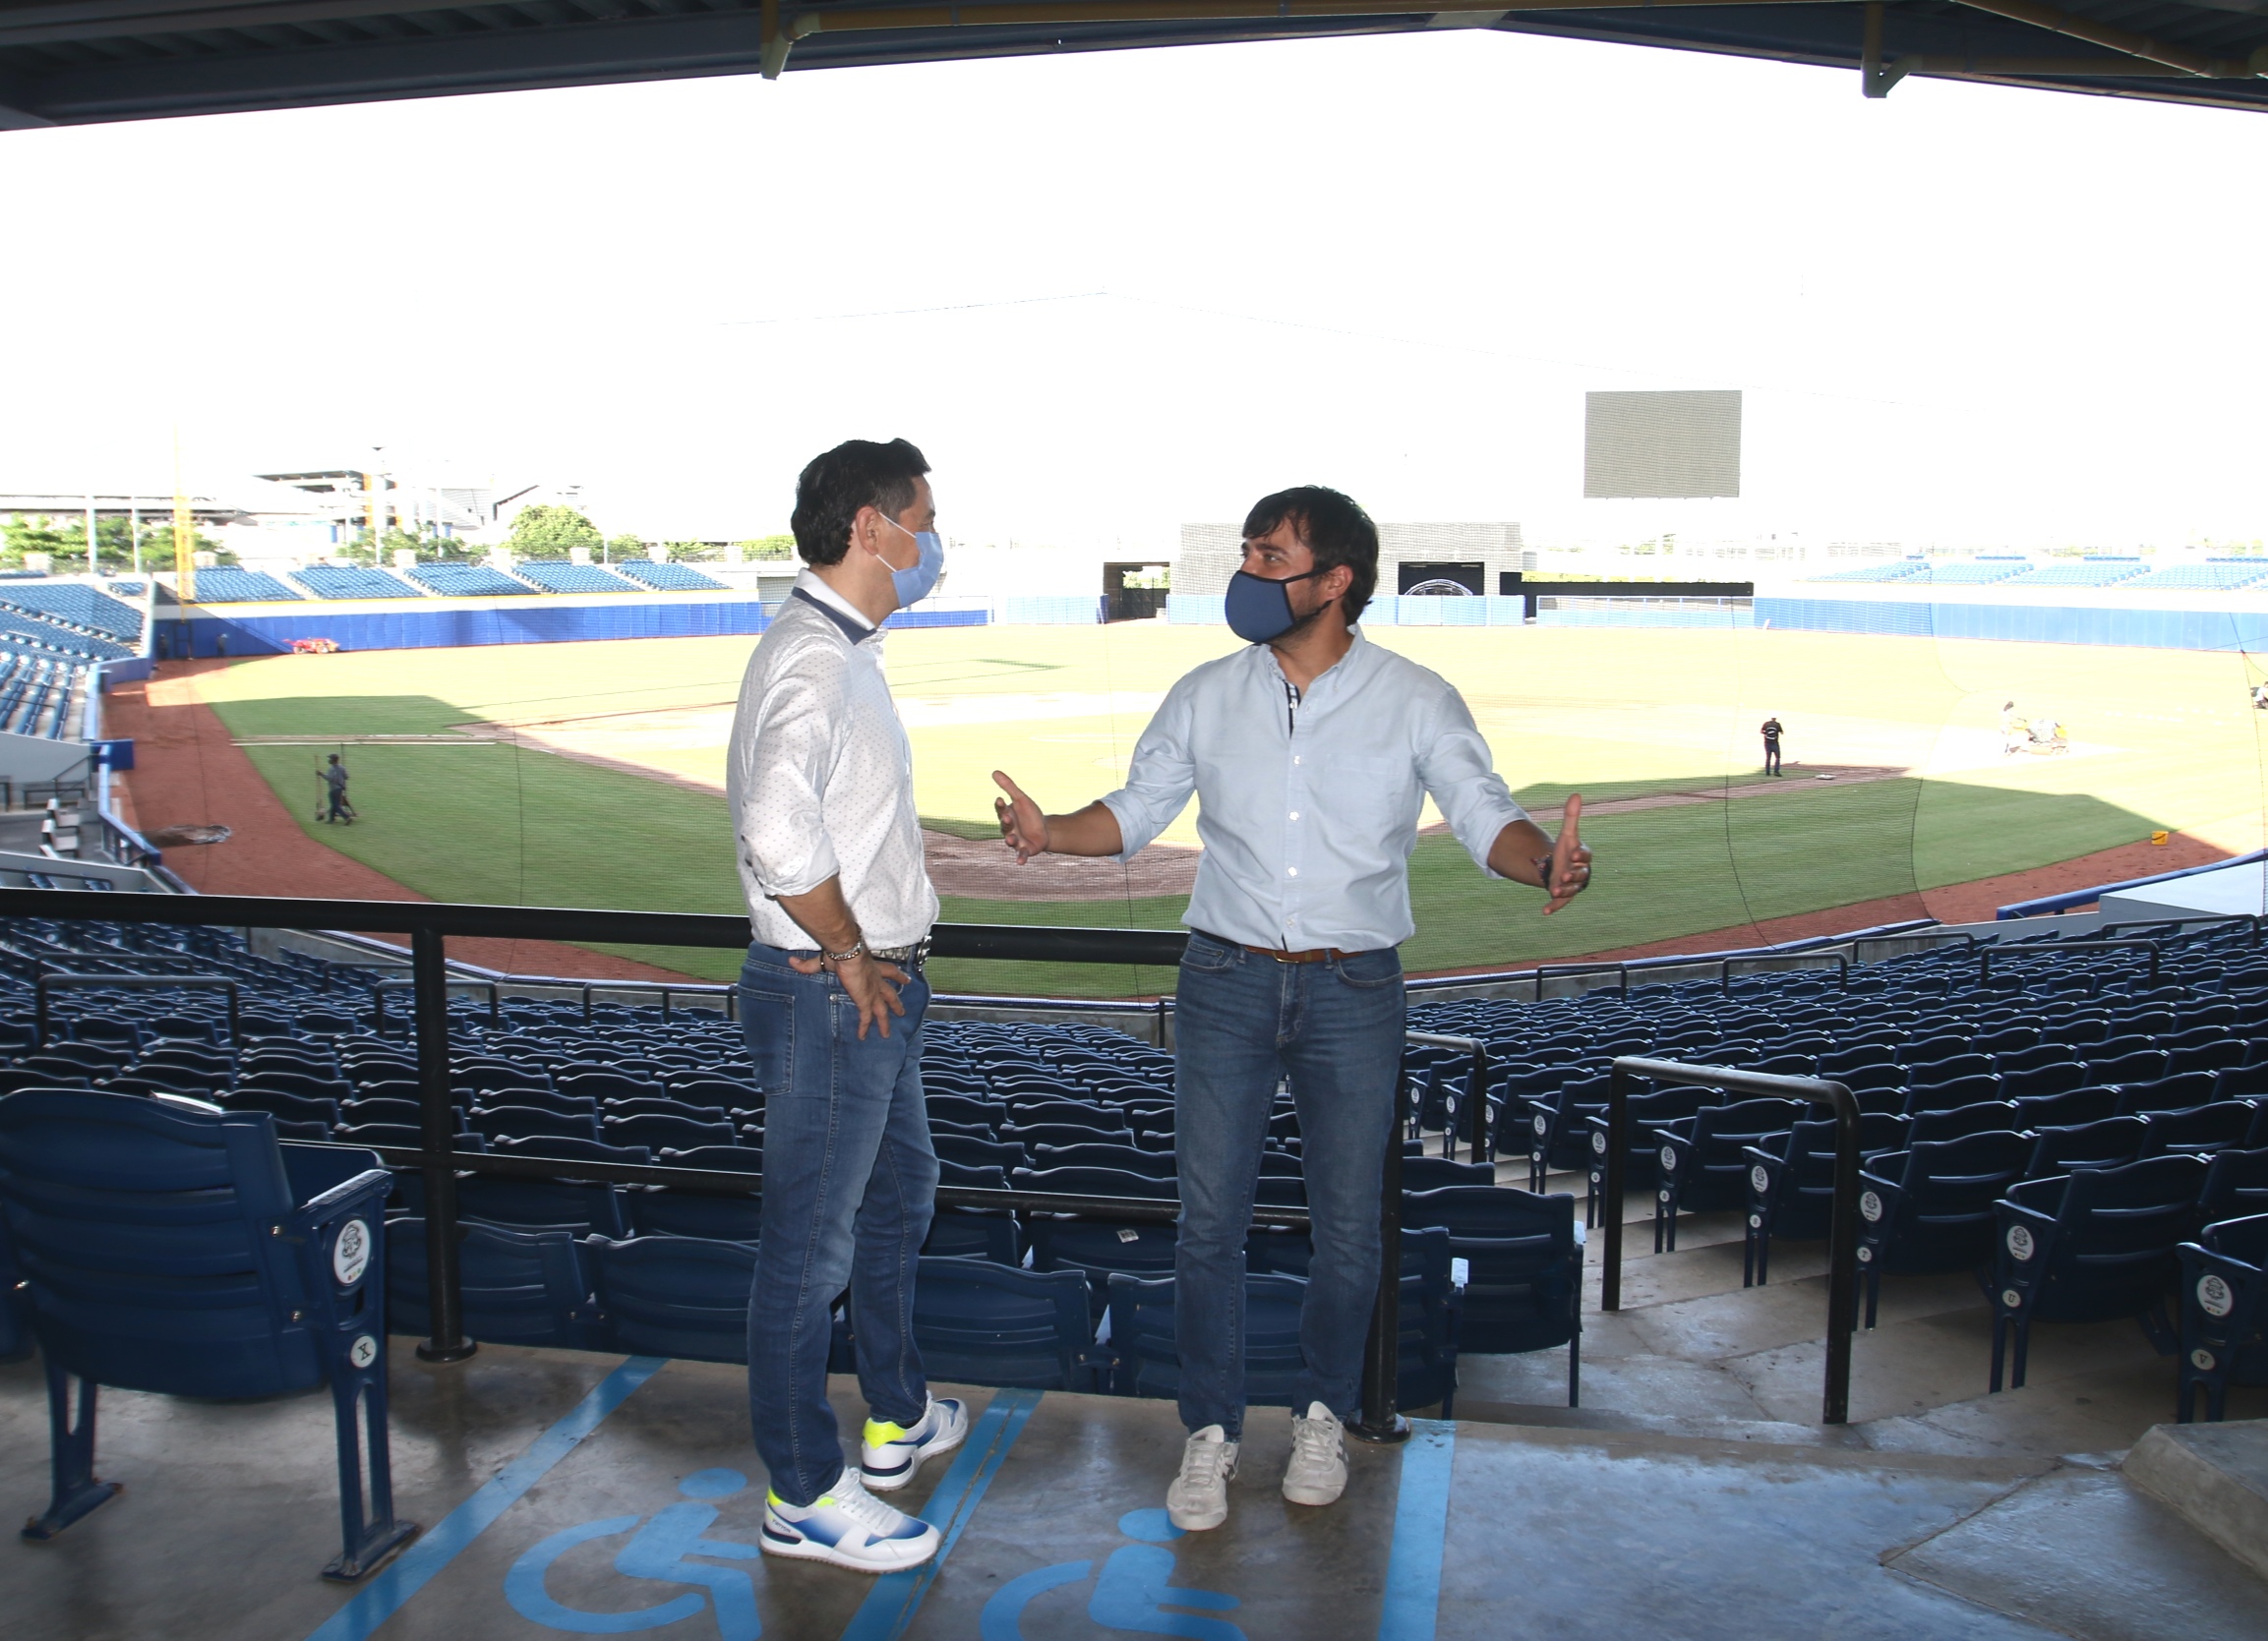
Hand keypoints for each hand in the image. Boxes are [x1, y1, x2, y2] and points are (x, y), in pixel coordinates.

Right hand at [786, 951, 908, 1038]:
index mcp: (872, 967)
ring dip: (885, 1021)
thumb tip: (792, 962)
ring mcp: (872, 992)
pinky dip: (865, 1028)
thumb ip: (810, 964)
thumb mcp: (826, 960)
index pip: (889, 972)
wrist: (848, 953)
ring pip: (882, 1010)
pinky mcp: (866, 1001)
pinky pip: (867, 1018)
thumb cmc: (840, 953)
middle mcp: (876, 980)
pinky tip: (863, 1037)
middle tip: (902, 1010)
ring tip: (887, 1034)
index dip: (897, 976)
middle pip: (890, 993)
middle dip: (896, 1002)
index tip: (906, 980)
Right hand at [992, 769, 1048, 863]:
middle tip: (1008, 818)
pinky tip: (1019, 863)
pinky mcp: (1024, 850)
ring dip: (1010, 840)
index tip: (1001, 799)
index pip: (1001, 810)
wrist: (1044, 830)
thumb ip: (1009, 786)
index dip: (1000, 806)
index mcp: (1007, 815)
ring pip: (1010, 840)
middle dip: (1006, 822)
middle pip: (1005, 825)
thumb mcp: (1021, 799)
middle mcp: (1008, 829)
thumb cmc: (1030, 815)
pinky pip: (1021, 855)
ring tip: (1011, 838)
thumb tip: (994, 771)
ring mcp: (1016, 840)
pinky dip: (1020, 858)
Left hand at [1542, 792, 1591, 915]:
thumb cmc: (1566, 850)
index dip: (1581, 856)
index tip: (1573, 854)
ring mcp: (1572, 886)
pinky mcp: (1563, 897)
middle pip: (1581, 876)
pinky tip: (1544, 911)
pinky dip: (1553, 907)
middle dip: (1573, 876)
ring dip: (1564, 891)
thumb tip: (1576, 794)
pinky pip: (1561, 903)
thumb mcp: (1567, 834)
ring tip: (1554, 890)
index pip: (1585, 857)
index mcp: (1582, 857)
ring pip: (1572, 890)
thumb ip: (1571, 817)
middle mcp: (1580, 873)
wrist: (1560, 867)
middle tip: (1563, 876)